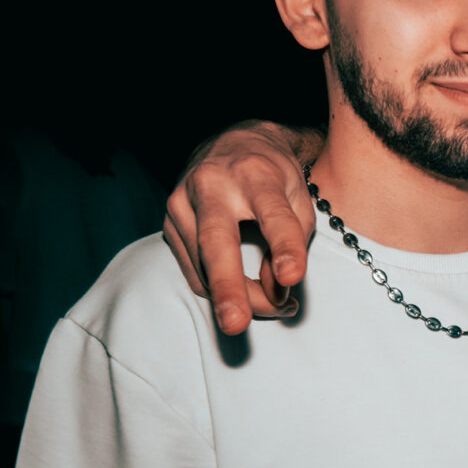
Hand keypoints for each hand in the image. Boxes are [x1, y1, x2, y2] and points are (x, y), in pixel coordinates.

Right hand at [161, 121, 321, 333]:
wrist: (233, 144)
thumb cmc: (273, 175)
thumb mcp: (299, 197)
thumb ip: (293, 241)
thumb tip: (276, 288)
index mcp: (255, 173)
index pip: (273, 214)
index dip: (284, 246)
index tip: (292, 276)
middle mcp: (212, 184)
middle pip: (216, 241)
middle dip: (228, 285)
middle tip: (235, 323)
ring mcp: (182, 203)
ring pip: (203, 266)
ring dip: (238, 297)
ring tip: (274, 306)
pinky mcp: (168, 223)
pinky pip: (193, 271)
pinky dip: (218, 290)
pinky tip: (244, 292)